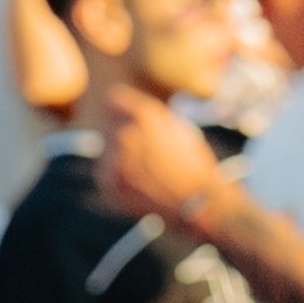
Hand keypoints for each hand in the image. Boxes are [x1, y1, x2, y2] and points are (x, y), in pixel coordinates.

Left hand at [97, 88, 229, 235]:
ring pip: (106, 152)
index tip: (123, 117)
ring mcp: (115, 161)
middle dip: (122, 137)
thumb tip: (133, 115)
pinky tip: (140, 187)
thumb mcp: (177, 128)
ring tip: (144, 173)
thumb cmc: (194, 164)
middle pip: (109, 127)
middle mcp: (126, 134)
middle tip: (142, 154)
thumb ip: (152, 119)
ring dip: (118, 159)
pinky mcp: (110, 185)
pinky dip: (118, 181)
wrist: (197, 203)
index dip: (120, 109)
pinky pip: (105, 175)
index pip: (113, 99)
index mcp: (144, 115)